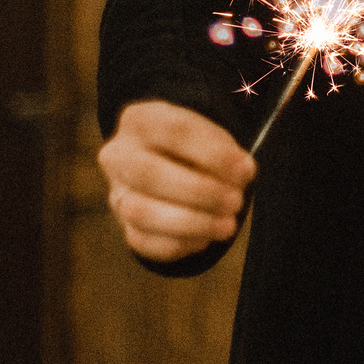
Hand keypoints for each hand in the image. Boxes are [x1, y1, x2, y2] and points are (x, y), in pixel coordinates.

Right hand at [98, 99, 255, 263]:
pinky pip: (145, 242)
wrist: (168, 164)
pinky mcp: (124, 227)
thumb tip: (242, 171)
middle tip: (236, 200)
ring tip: (227, 225)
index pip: (174, 131)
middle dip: (200, 191)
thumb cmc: (193, 148)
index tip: (245, 170)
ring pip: (142, 213)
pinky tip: (206, 237)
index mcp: (140, 120)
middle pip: (149, 174)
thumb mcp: (209, 135)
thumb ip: (224, 150)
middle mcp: (119, 156)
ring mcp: (117, 194)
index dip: (213, 153)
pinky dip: (180, 243)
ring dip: (192, 223)